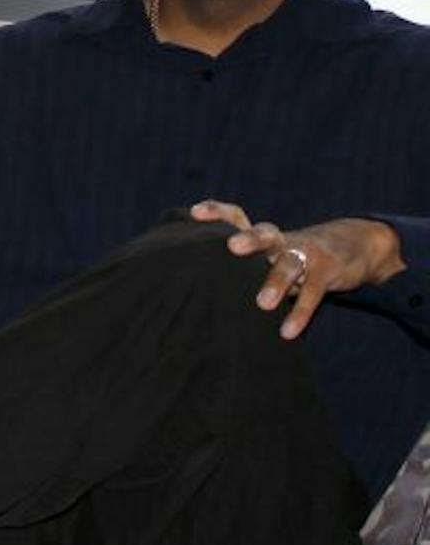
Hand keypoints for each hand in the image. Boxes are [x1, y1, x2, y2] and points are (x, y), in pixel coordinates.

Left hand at [191, 201, 405, 339]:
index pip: (237, 216)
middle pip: (265, 234)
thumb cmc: (292, 255)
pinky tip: (287, 332)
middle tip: (232, 247)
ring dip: (276, 282)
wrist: (350, 247)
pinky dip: (300, 313)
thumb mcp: (270, 252)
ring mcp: (306, 255)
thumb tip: (196, 280)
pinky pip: (313, 294)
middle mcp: (282, 241)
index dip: (217, 211)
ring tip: (263, 304)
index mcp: (263, 235)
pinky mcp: (327, 273)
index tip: (194, 213)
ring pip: (290, 264)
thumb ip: (242, 262)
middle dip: (250, 239)